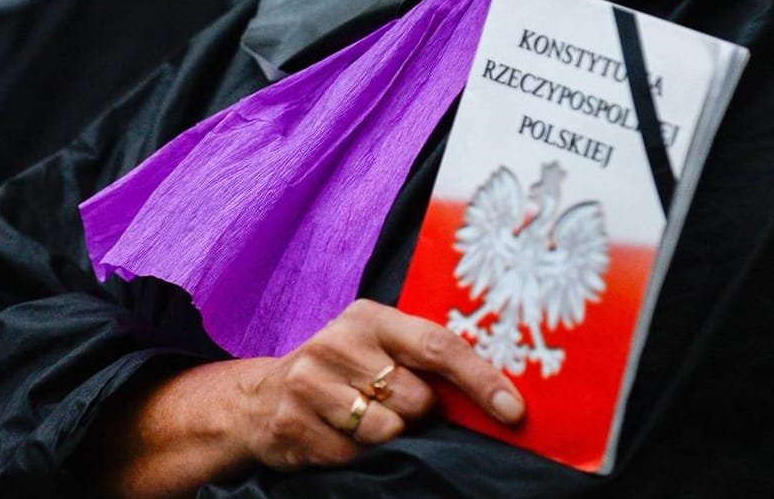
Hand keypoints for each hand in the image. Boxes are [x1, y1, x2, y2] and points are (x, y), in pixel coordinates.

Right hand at [100, 299, 523, 497]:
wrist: (261, 400)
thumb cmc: (341, 374)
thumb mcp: (377, 349)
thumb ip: (424, 361)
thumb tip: (499, 394)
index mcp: (369, 318)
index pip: (437, 345)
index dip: (480, 380)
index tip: (512, 410)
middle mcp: (337, 342)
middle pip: (416, 399)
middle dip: (419, 415)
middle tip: (396, 409)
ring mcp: (310, 382)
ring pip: (387, 431)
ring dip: (387, 438)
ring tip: (361, 422)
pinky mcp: (293, 422)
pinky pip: (352, 456)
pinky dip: (355, 456)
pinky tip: (337, 437)